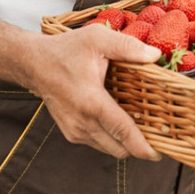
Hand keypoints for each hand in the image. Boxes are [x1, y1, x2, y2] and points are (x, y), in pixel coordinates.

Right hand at [26, 25, 162, 160]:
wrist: (34, 63)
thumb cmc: (66, 50)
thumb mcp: (98, 38)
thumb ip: (128, 46)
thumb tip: (154, 55)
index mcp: (91, 102)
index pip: (122, 131)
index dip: (142, 146)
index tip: (159, 155)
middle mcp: (82, 122)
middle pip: (119, 148)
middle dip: (141, 146)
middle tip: (160, 133)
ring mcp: (75, 131)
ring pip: (110, 149)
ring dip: (127, 143)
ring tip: (144, 126)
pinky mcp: (72, 133)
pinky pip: (100, 143)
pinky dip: (114, 139)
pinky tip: (123, 121)